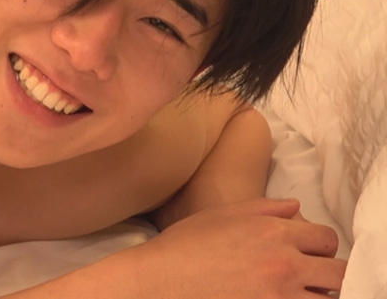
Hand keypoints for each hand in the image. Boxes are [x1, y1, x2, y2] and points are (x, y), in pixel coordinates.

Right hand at [135, 198, 345, 297]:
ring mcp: (279, 297)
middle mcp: (284, 264)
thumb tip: (296, 208)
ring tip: (296, 292)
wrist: (159, 281)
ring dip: (316, 295)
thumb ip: (264, 207)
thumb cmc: (184, 246)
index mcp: (273, 233)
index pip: (326, 240)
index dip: (319, 246)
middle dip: (327, 274)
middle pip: (337, 273)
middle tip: (309, 277)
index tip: (308, 252)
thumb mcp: (221, 214)